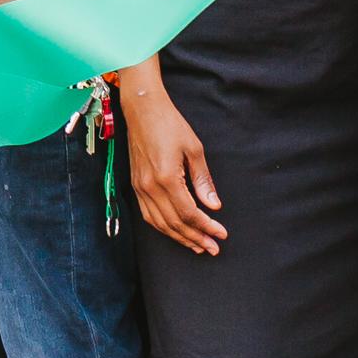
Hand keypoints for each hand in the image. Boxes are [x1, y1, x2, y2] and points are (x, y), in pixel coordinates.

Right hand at [120, 83, 226, 253]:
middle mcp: (150, 187)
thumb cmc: (170, 124)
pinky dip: (163, 228)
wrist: (142, 110)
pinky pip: (148, 215)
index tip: (221, 235)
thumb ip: (203, 181)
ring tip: (197, 245)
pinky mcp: (135, 185)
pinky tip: (175, 231)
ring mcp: (140, 187)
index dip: (206, 227)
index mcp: (166, 178)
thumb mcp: (194, 149)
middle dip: (196, 238)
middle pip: (174, 223)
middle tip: (212, 248)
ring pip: (160, 223)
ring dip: (179, 237)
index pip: (189, 213)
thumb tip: (213, 206)